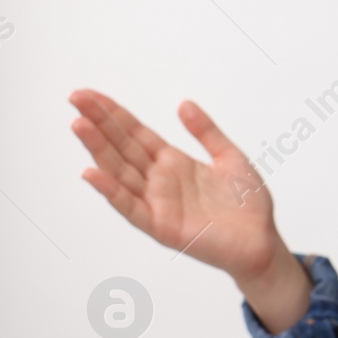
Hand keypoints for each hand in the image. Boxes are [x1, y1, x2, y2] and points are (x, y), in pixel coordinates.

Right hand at [68, 89, 293, 290]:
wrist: (262, 242)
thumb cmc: (247, 204)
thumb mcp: (229, 157)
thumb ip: (206, 132)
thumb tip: (183, 103)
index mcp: (173, 162)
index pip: (135, 133)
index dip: (113, 114)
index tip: (89, 94)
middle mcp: (159, 180)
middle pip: (121, 147)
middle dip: (99, 122)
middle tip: (75, 97)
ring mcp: (157, 203)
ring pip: (120, 172)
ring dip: (98, 149)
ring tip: (79, 124)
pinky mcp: (161, 226)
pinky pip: (130, 207)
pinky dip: (110, 191)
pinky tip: (91, 173)